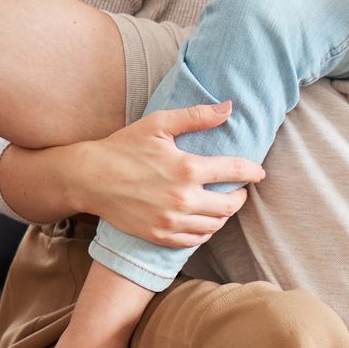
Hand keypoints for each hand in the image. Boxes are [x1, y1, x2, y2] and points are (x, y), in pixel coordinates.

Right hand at [66, 101, 263, 247]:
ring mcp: (170, 221)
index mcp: (187, 168)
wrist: (89, 178)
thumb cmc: (124, 146)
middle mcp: (182, 198)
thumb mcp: (159, 124)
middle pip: (230, 205)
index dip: (252, 171)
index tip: (259, 172)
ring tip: (223, 203)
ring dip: (225, 215)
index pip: (235, 171)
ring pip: (214, 225)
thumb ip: (196, 116)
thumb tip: (229, 107)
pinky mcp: (159, 235)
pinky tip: (204, 220)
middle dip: (241, 196)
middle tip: (240, 189)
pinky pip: (194, 240)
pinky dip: (206, 231)